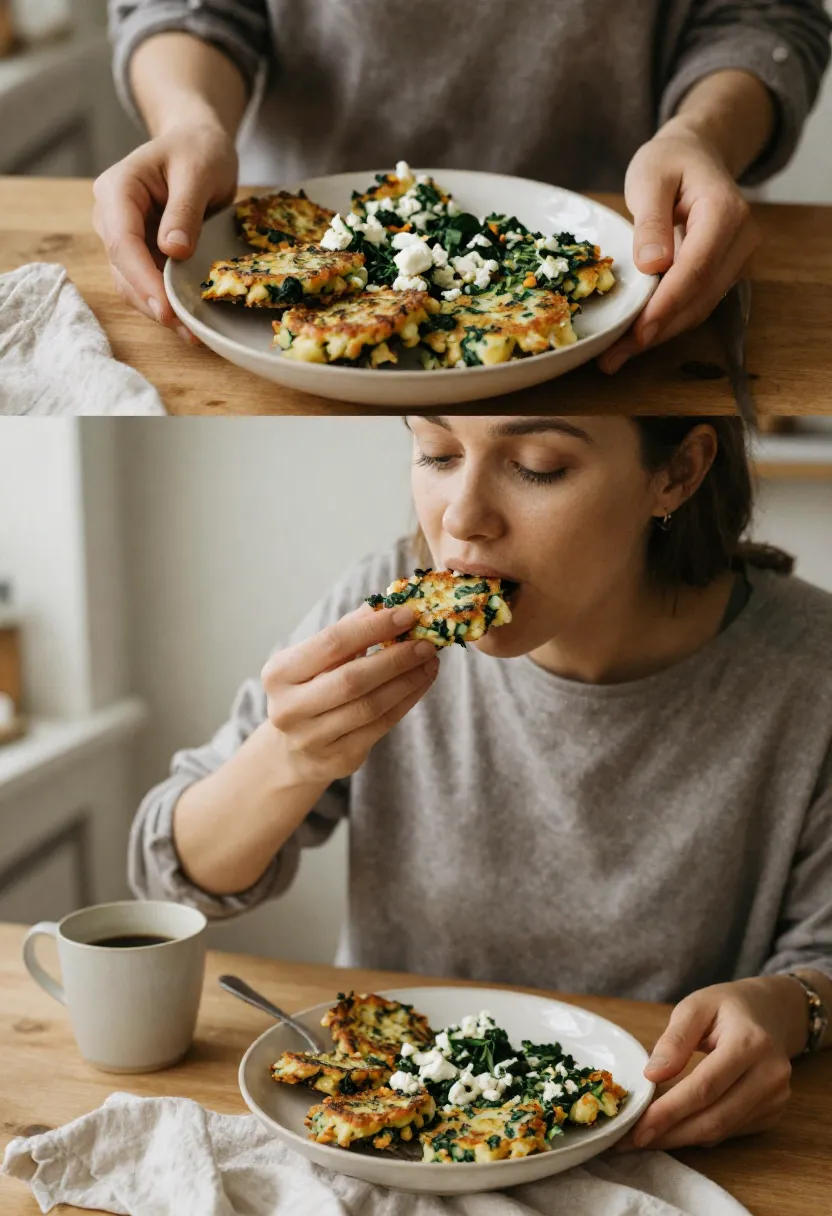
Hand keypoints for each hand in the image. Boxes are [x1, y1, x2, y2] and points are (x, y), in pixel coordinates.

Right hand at [92, 120, 237, 340]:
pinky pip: (147, 283)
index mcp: (117, 190)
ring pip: (131, 284)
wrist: (197, 145)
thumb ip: (184, 210)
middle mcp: (111, 216)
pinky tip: (189, 320)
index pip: (122, 242)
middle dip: (153, 302)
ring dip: (159, 310)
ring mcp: (123, 237)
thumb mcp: (198, 171)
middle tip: (187, 331)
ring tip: (192, 332)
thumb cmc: (198, 150)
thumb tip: (172, 251)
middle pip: (123, 270)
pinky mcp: (140, 253)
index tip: (167, 309)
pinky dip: (166, 303)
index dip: (143, 279)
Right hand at [261, 604, 438, 786]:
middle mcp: (289, 709)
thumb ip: (347, 634)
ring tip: (429, 660)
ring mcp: (313, 738)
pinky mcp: (339, 758)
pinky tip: (421, 682)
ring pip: (371, 706)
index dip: (372, 627)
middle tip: (426, 642)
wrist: (291, 751)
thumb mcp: (315, 661)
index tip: (406, 614)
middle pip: (352, 679)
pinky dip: (406, 700)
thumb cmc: (309, 691)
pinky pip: (382, 725)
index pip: (332, 644)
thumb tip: (389, 606)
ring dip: (407, 680)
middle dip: (395, 658)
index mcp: (279, 674)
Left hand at [599, 122, 759, 373]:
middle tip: (614, 357)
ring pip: (699, 308)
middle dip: (657, 330)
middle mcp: (741, 240)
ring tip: (617, 355)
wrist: (696, 155)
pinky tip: (635, 338)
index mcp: (724, 212)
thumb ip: (651, 221)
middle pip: (699, 297)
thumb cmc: (670, 162)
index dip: (666, 304)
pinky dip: (667, 323)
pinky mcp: (725, 274)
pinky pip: (696, 304)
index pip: (696, 268)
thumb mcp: (650, 178)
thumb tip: (653, 265)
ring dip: (660, 334)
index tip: (637, 332)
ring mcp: (738, 260)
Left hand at [616, 977, 795, 1150]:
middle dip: (672, 1133)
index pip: (705, 1086)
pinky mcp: (773, 1112)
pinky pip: (731, 1131)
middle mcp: (770, 1074)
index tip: (638, 1125)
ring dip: (682, 1139)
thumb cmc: (727, 1007)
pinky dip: (700, 1133)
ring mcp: (776, 1098)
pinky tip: (676, 1128)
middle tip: (634, 1140)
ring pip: (722, 1130)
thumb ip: (674, 1039)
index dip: (670, 1110)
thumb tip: (652, 1075)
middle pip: (715, 1117)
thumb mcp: (696, 1006)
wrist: (771, 1013)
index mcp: (751, 1042)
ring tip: (648, 1136)